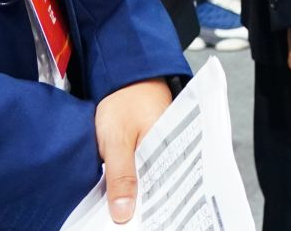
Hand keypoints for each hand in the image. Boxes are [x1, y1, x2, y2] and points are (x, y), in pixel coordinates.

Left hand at [93, 78, 173, 223]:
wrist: (121, 75)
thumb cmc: (124, 100)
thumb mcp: (117, 139)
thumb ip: (121, 175)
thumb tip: (123, 214)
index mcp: (173, 146)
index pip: (169, 185)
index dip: (155, 208)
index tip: (138, 224)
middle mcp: (172, 150)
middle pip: (161, 187)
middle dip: (146, 207)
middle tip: (127, 223)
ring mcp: (162, 150)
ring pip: (152, 182)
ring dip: (138, 197)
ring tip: (124, 218)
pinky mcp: (149, 150)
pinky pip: (145, 173)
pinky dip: (134, 186)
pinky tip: (122, 199)